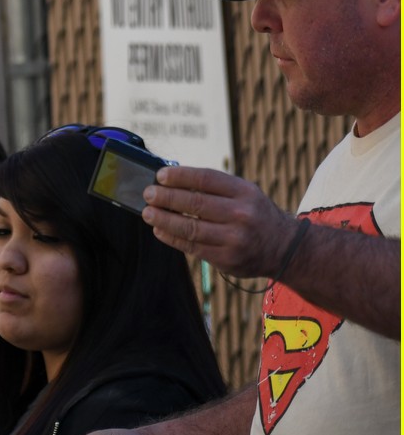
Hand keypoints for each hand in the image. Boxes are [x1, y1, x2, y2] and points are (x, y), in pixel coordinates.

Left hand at [142, 166, 295, 278]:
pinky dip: (172, 237)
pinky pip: (192, 246)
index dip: (181, 176)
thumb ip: (215, 188)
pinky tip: (159, 230)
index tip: (160, 175)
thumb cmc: (255, 215)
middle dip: (167, 197)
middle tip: (148, 194)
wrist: (285, 249)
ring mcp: (234, 238)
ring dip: (164, 219)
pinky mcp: (226, 258)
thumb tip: (173, 182)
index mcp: (245, 192)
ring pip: (190, 227)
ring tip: (148, 213)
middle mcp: (241, 214)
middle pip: (195, 203)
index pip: (207, 179)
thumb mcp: (245, 194)